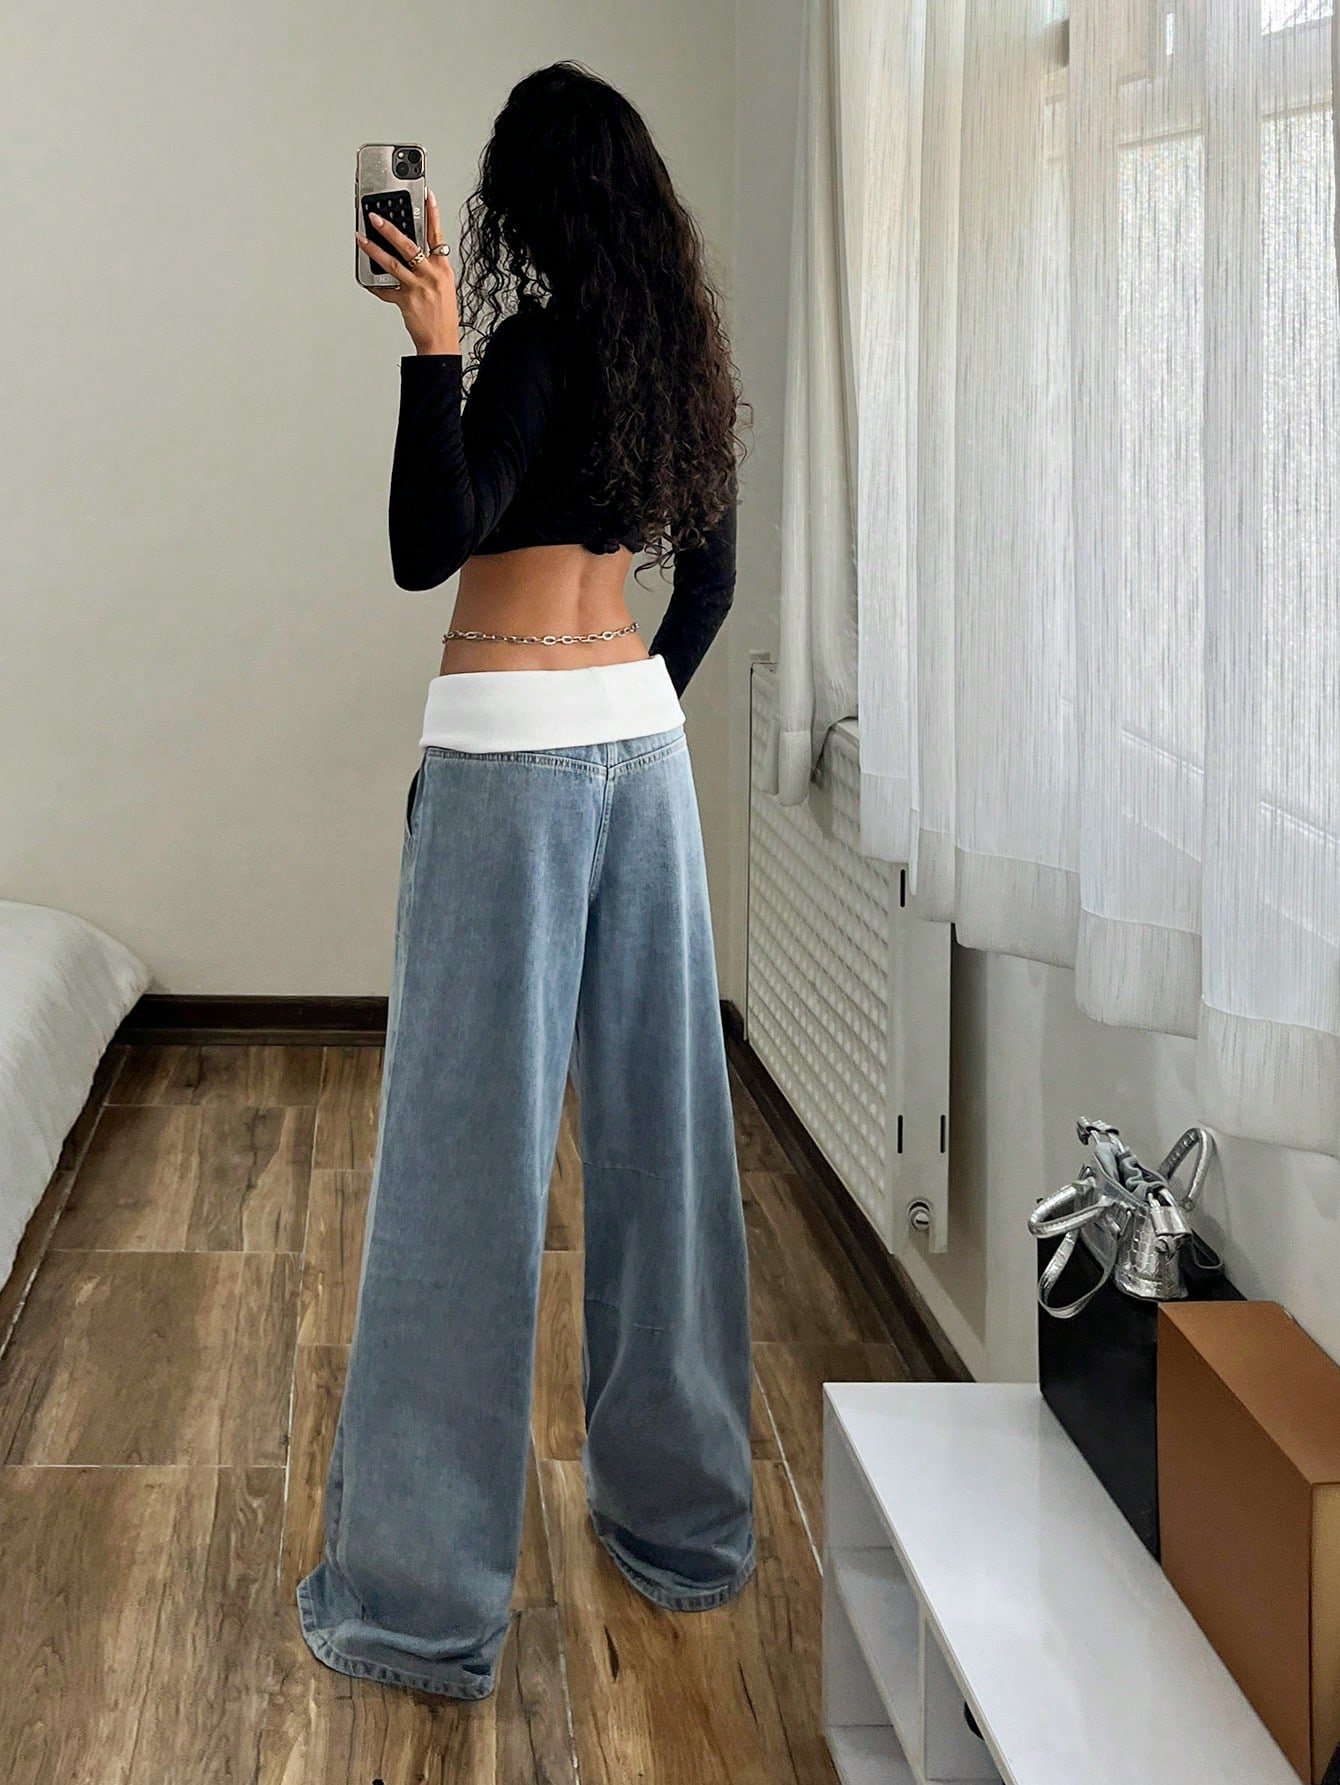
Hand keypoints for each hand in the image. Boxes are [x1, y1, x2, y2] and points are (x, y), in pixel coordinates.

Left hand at [357, 190, 460, 355]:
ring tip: (361, 237)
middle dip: (390, 228)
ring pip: (392, 262)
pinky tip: (366, 278)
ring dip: (374, 248)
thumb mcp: (444, 286)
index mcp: (443, 268)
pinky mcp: (405, 301)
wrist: (441, 342)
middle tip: (374, 216)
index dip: (432, 214)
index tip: (427, 195)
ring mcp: (417, 288)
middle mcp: (431, 275)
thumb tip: (416, 253)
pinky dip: (374, 284)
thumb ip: (431, 267)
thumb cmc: (443, 315)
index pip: (437, 235)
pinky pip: (385, 289)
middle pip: (409, 245)